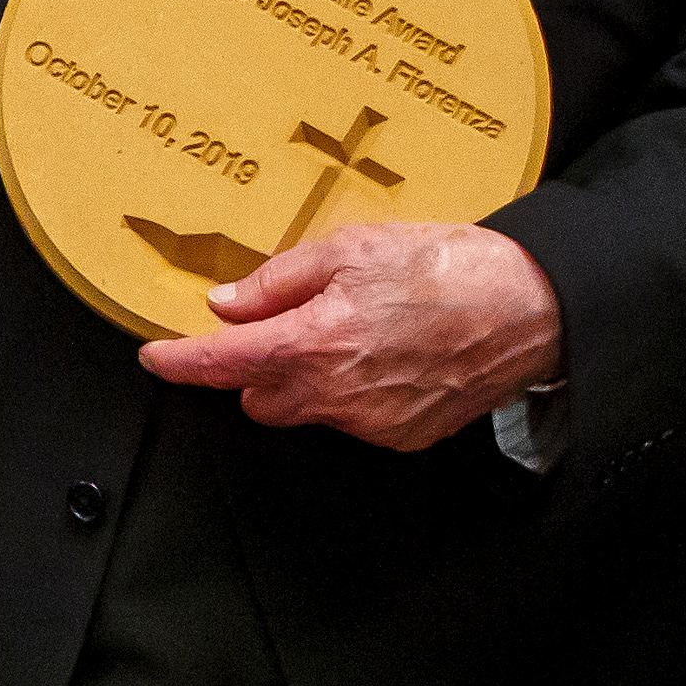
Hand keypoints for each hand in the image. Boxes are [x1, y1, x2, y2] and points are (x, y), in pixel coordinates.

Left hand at [138, 219, 564, 446]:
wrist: (531, 307)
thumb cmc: (448, 268)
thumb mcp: (352, 248)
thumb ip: (280, 281)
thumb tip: (228, 304)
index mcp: (313, 344)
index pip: (221, 366)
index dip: (179, 363)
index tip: (155, 356)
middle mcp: (334, 396)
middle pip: (258, 397)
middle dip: (255, 368)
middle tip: (285, 324)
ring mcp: (370, 424)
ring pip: (306, 411)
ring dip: (308, 380)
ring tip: (355, 330)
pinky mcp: (403, 437)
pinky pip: (354, 421)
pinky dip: (355, 394)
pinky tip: (389, 356)